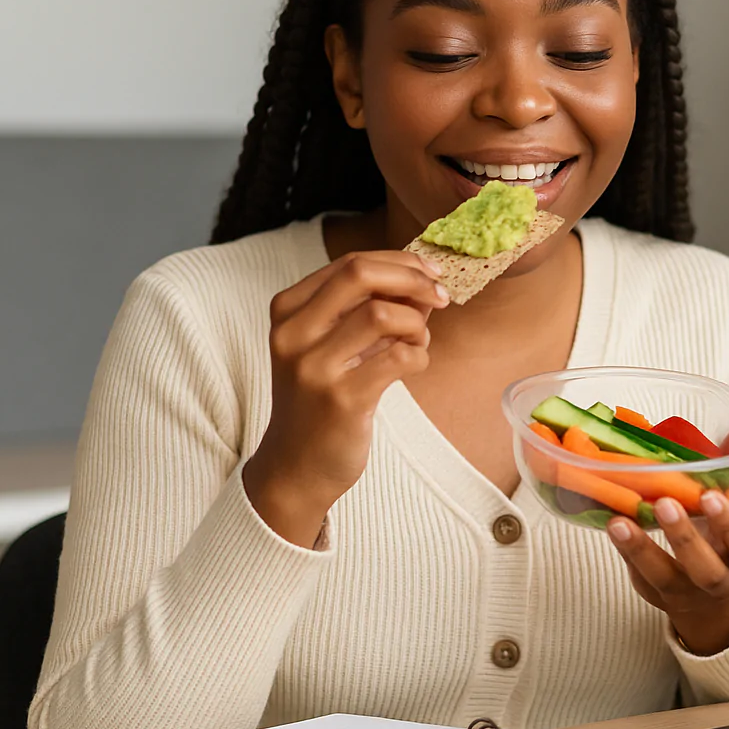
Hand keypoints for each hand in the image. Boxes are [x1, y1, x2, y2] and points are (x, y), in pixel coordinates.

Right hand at [244, 251, 447, 545]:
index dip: (399, 262)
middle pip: (359, 274)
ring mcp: (314, 367)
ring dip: (416, 323)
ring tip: (418, 340)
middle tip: (440, 295)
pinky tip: (414, 365)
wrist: (296, 466)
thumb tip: (424, 281)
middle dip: (412, 279)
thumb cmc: (320, 398)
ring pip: (382, 314)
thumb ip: (368, 309)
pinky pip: (398, 357)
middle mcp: (293, 333)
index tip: (429, 273)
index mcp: (288, 310)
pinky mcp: (341, 399)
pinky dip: (419, 355)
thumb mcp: (331, 345)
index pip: (349, 263)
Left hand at [607, 491, 728, 655]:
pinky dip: (625, 553)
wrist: (714, 599)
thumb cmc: (725, 544)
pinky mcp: (656, 595)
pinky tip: (613, 529)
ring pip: (665, 578)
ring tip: (619, 522)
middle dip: (684, 538)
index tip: (708, 496)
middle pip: (706, 571)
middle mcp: (719, 583)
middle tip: (663, 504)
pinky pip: (640, 579)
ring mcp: (686, 593)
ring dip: (640, 549)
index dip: (728, 522)